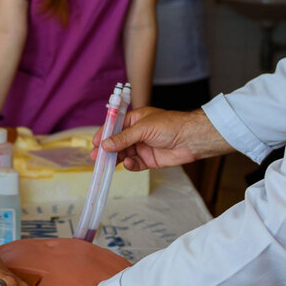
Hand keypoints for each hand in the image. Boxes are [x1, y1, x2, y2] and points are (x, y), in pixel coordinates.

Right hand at [94, 106, 217, 170]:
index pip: (115, 127)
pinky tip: (128, 164)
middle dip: (107, 150)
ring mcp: (143, 147)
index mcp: (134, 120)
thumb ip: (123, 138)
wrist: (192, 139)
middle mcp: (137, 133)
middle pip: (117, 142)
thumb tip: (105, 145)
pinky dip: (130, 165)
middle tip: (95, 157)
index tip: (94, 143)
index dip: (104, 134)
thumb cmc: (169, 125)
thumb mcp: (143, 128)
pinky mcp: (149, 160)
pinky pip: (135, 164)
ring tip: (108, 163)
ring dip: (116, 159)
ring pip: (124, 154)